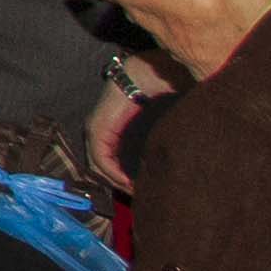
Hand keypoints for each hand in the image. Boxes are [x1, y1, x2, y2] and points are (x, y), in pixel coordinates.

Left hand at [86, 55, 175, 186]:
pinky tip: (129, 183)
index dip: (123, 179)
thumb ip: (159, 141)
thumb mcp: (159, 122)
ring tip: (138, 193)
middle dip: (120, 185)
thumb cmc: (155, 94)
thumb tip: (176, 162)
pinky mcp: (98, 128)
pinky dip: (113, 174)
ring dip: (117, 183)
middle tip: (140, 197)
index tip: (142, 191)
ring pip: (99, 166)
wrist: (147, 72)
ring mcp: (95, 129)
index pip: (110, 161)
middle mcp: (98, 130)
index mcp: (111, 129)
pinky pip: (100, 159)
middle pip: (103, 167)